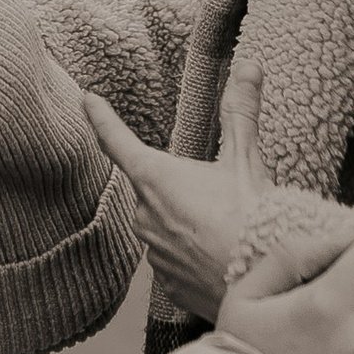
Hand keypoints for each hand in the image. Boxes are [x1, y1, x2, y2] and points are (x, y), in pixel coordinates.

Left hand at [78, 90, 261, 321]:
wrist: (264, 287)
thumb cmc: (251, 220)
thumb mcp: (246, 161)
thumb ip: (241, 112)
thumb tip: (249, 66)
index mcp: (156, 178)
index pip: (117, 141)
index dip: (101, 118)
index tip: (88, 101)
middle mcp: (144, 215)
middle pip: (151, 188)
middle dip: (176, 186)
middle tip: (215, 192)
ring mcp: (153, 254)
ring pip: (162, 225)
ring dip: (184, 222)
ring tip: (224, 227)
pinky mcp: (167, 285)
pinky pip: (173, 260)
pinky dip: (192, 254)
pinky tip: (219, 255)